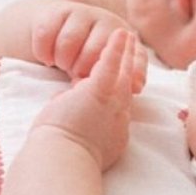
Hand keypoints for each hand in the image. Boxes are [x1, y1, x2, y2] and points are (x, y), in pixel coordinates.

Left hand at [30, 29, 137, 170]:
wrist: (60, 161)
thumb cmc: (61, 159)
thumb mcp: (80, 141)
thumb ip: (78, 120)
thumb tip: (64, 104)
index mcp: (114, 133)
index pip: (120, 107)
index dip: (123, 92)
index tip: (127, 83)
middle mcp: (118, 118)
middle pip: (127, 86)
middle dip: (131, 68)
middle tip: (135, 54)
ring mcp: (111, 104)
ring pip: (123, 73)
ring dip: (127, 53)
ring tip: (129, 36)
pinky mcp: (97, 92)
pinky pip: (110, 65)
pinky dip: (116, 48)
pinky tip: (121, 33)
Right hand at [32, 1, 145, 91]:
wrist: (64, 28)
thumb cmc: (93, 54)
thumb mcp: (114, 64)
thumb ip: (128, 74)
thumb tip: (138, 86)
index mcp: (121, 33)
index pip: (116, 58)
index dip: (100, 73)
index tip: (91, 80)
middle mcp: (103, 18)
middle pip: (91, 53)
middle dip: (80, 70)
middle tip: (75, 74)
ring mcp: (81, 12)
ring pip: (68, 43)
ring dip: (61, 61)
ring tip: (62, 65)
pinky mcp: (57, 10)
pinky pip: (46, 34)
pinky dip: (44, 52)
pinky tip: (47, 58)